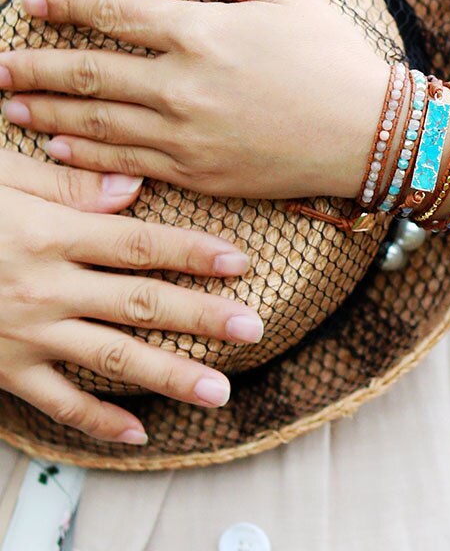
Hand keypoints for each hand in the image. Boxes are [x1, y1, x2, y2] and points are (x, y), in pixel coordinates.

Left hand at [0, 0, 390, 199]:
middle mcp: (182, 84)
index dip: (66, 5)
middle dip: (33, 66)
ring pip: (96, 120)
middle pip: (87, 72)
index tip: (33, 2)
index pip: (112, 14)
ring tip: (9, 104)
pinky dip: (86, 153)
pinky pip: (127, 163)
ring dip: (45, 109)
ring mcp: (186, 135)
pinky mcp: (199, 174)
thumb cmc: (333, 60)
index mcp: (201, 31)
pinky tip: (57, 144)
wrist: (368, 135)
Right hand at [0, 148, 261, 444]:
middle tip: (252, 330)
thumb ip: (65, 187)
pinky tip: (138, 433)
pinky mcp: (2, 369)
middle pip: (140, 304)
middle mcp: (47, 289)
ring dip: (168, 375)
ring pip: (110, 358)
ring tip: (218, 390)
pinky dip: (96, 421)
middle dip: (201, 318)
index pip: (139, 245)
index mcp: (51, 236)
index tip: (241, 263)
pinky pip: (54, 402)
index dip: (194, 253)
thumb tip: (131, 190)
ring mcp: (26, 334)